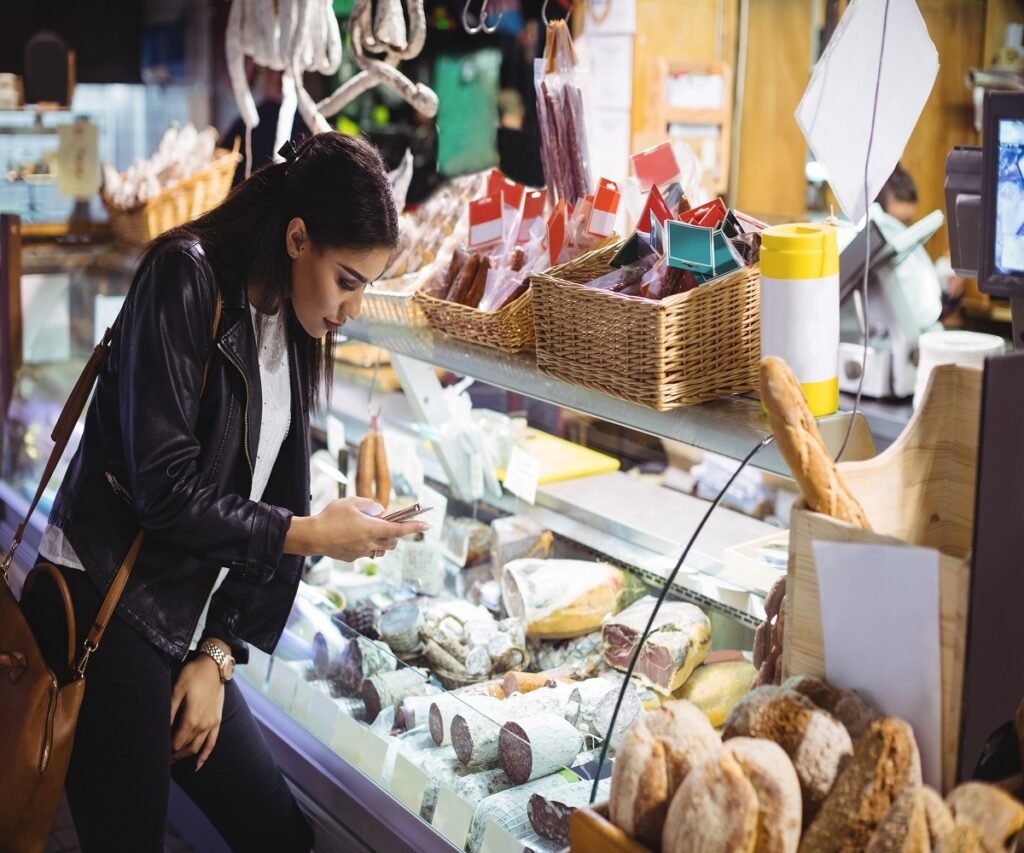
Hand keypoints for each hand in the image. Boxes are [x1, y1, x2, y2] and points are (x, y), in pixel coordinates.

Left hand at [170, 646, 224, 770]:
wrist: (215, 665)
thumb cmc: (194, 675)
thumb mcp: (177, 690)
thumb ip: (169, 711)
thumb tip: (161, 728)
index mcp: (192, 719)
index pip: (177, 742)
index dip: (167, 749)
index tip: (157, 750)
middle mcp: (203, 725)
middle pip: (187, 748)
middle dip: (174, 755)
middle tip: (162, 758)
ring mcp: (212, 723)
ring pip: (198, 747)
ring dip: (186, 756)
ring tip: (174, 759)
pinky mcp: (217, 720)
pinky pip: (212, 742)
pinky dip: (205, 755)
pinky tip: (198, 764)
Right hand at [284, 496, 429, 561]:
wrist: (312, 536)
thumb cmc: (331, 517)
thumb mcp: (351, 502)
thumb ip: (369, 505)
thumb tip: (380, 511)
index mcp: (373, 529)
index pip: (400, 530)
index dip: (415, 527)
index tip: (428, 525)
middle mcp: (370, 543)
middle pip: (393, 542)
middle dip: (396, 535)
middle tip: (391, 524)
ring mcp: (362, 552)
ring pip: (381, 550)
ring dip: (383, 541)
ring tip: (372, 530)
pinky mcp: (352, 557)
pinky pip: (367, 552)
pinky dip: (367, 545)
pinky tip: (355, 536)